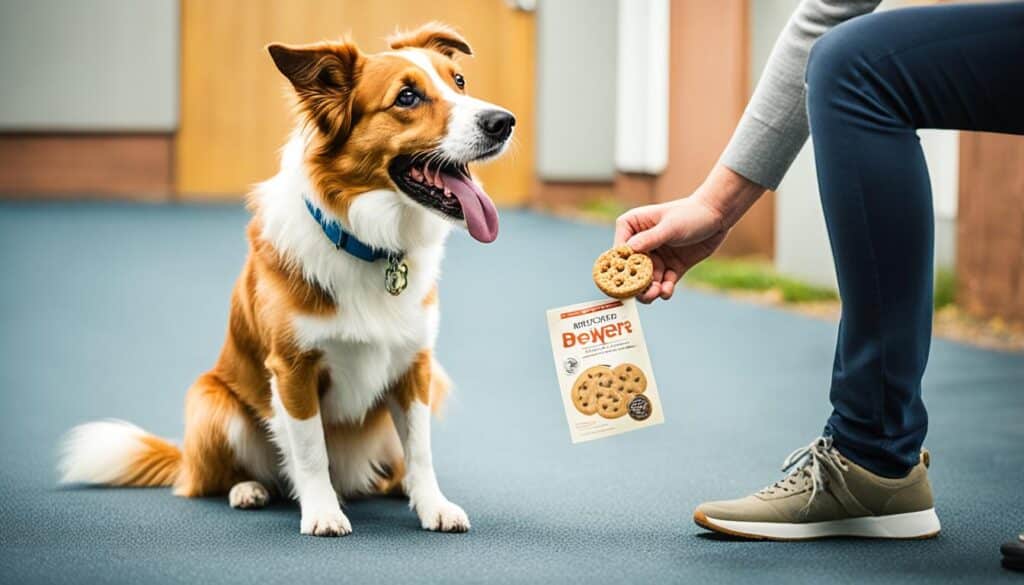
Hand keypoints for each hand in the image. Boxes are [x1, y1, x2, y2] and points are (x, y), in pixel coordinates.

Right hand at [613, 165, 764, 302]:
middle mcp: (640, 243)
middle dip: (637, 283)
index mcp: (632, 227)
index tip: (622, 280)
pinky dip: (665, 289)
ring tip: (658, 293)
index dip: (620, 266)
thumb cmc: (691, 214)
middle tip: (644, 293)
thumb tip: (628, 250)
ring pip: (647, 280)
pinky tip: (668, 291)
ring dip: (651, 289)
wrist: (717, 216)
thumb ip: (650, 238)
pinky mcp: (671, 268)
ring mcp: (656, 257)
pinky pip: (664, 283)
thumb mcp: (670, 226)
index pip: (619, 250)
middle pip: (631, 269)